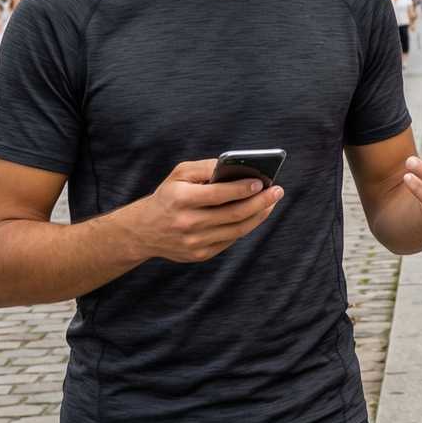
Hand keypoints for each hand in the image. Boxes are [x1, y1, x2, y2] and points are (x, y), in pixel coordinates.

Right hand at [127, 160, 283, 262]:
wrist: (144, 231)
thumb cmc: (168, 195)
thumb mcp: (180, 174)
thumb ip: (206, 167)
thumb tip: (237, 167)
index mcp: (181, 199)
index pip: (219, 194)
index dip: (243, 188)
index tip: (262, 182)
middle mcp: (187, 223)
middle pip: (234, 214)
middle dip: (261, 202)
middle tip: (277, 191)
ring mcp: (194, 242)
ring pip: (237, 229)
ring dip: (259, 215)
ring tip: (271, 202)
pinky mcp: (200, 255)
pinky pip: (231, 239)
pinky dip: (246, 226)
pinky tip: (256, 214)